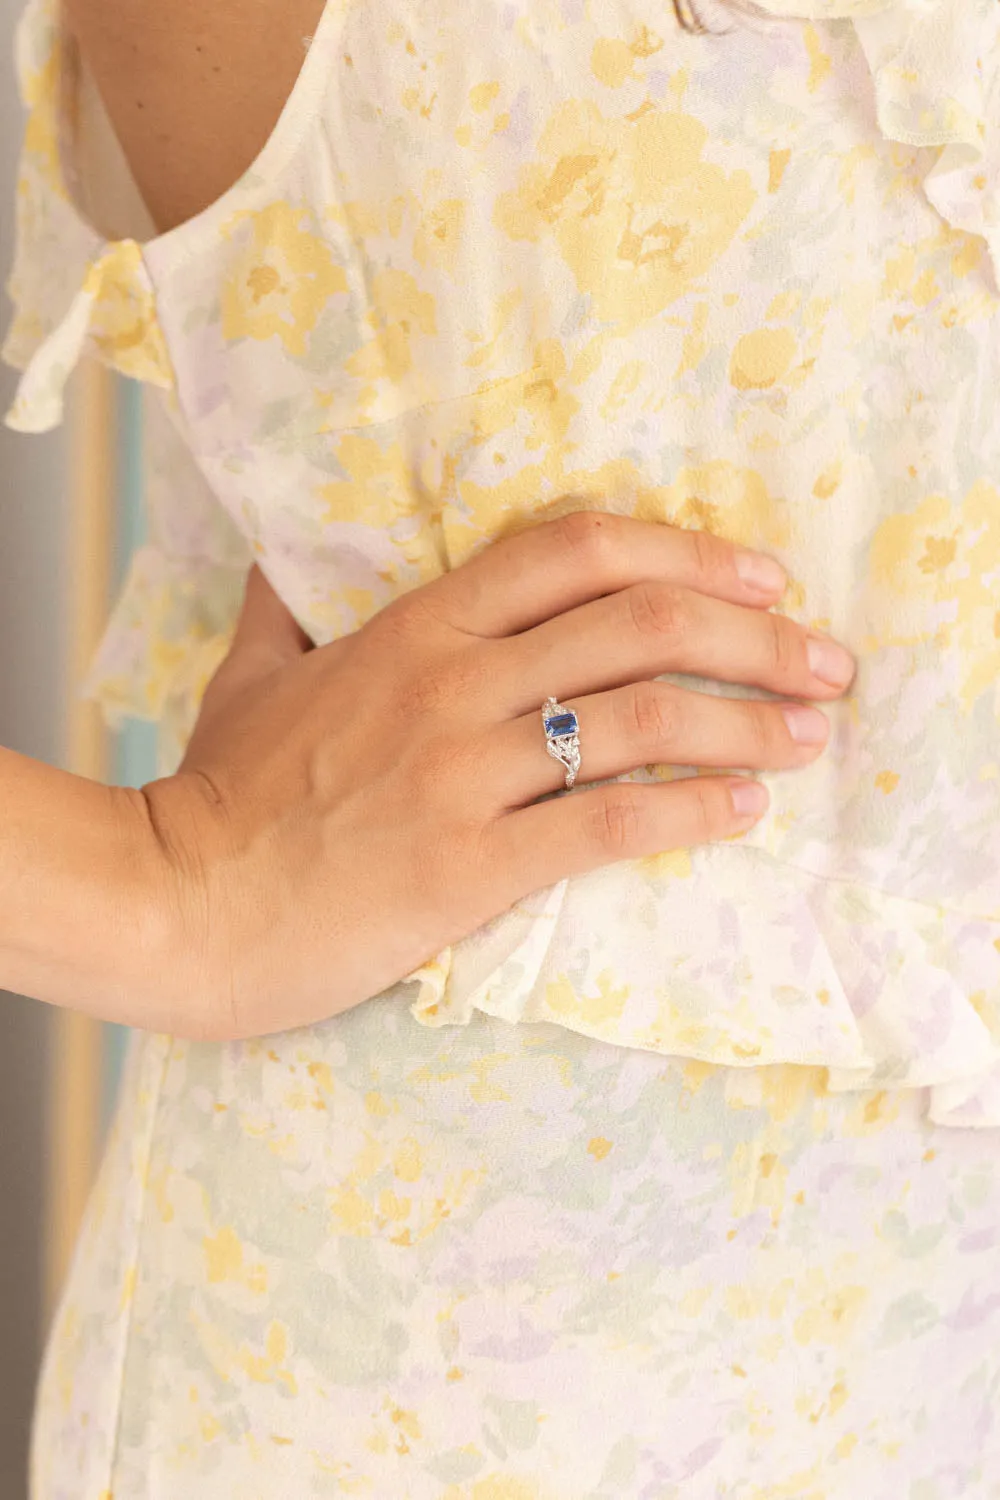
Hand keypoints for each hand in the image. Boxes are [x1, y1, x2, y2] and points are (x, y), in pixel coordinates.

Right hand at [140, 512, 854, 1040]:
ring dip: (749, 721)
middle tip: (821, 659)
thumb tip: (284, 561)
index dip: (684, 551)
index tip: (760, 575)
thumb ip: (282, 606)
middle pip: (639, 622)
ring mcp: (462, 771)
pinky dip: (692, 809)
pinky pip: (608, 821)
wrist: (172, 904)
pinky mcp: (469, 865)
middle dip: (755, 634)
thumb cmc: (218, 794)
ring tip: (809, 733)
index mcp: (415, 628)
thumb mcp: (250, 674)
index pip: (574, 550)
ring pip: (642, 716)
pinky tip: (743, 811)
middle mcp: (452, 682)